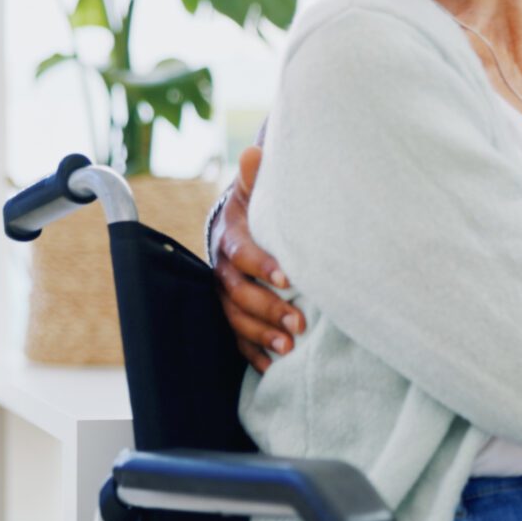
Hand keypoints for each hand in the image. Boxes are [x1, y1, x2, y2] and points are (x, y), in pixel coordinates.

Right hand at [214, 145, 302, 372]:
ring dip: (261, 335)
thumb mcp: (256, 189)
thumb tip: (254, 152)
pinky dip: (252, 354)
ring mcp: (225, 292)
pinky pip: (236, 337)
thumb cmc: (258, 206)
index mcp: (231, 237)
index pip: (243, 253)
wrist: (237, 223)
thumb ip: (257, 177)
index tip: (288, 277)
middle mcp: (223, 267)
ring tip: (289, 349)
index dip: (262, 266)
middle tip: (299, 324)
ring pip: (235, 319)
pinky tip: (272, 368)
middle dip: (267, 309)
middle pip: (238, 294)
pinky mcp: (231, 311)